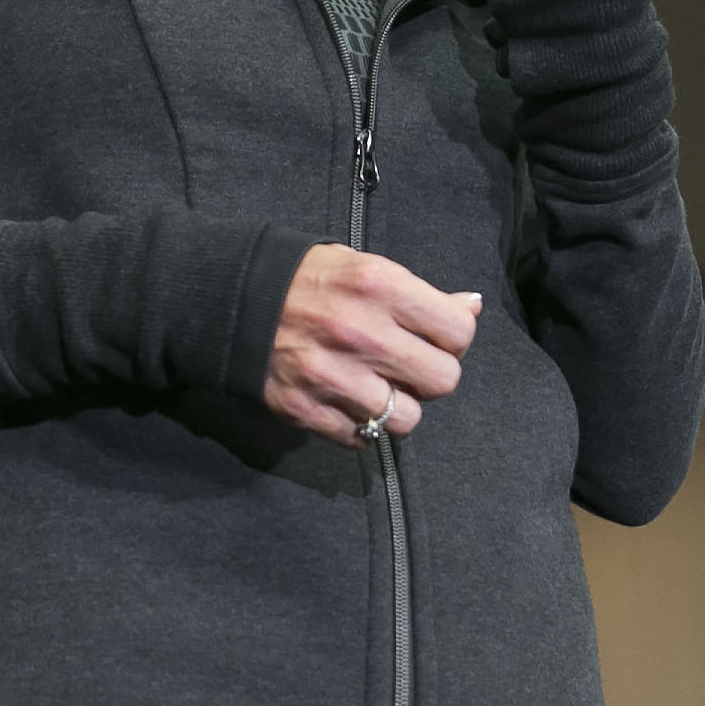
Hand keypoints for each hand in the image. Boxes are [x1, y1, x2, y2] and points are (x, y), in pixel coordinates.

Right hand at [264, 246, 480, 448]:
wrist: (233, 299)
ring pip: (406, 419)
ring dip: (396, 407)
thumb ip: (420, 293)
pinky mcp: (306, 410)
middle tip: (408, 366)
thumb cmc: (309, 279)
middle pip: (442, 381)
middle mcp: (362, 333)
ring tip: (375, 387)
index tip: (432, 338)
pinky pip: (360, 438)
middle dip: (430, 376)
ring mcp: (333, 376)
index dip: (452, 339)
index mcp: (381, 287)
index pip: (458, 332)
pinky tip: (344, 400)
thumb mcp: (365, 267)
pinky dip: (358, 425)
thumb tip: (471, 308)